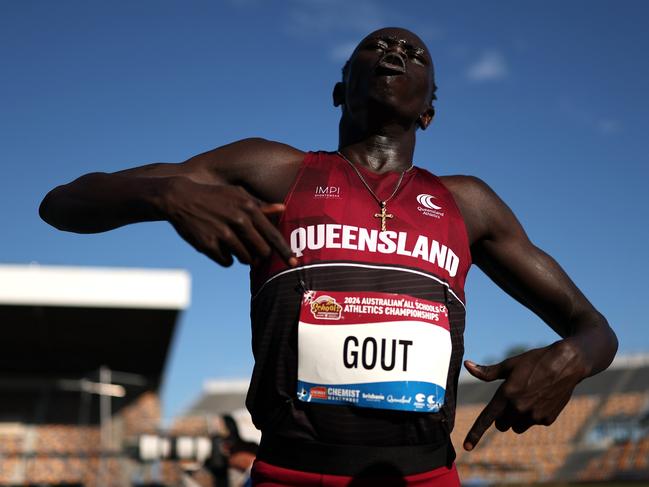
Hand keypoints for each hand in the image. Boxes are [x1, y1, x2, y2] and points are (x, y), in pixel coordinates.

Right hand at [163, 178, 296, 266]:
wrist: (180, 198)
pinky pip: (227, 262)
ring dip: (244, 257)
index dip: (285, 251)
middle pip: (261, 252)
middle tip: (253, 249)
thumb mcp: (237, 194)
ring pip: (245, 259)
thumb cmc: (214, 196)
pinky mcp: (208, 245)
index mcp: (248, 208)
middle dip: (260, 254)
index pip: (273, 235)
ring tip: (233, 243)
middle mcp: (238, 221)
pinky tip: (220, 246)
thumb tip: (282, 208)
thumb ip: (260, 205)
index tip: (295, 262)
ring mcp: (222, 234)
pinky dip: (226, 258)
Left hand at [462, 339, 588, 450]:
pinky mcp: (547, 419)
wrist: (565, 364)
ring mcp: (534, 415)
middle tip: (510, 401)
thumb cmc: (534, 362)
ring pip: (517, 427)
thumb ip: (487, 372)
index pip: (487, 418)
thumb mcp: (509, 365)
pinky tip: (542, 399)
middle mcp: (519, 407)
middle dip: (502, 417)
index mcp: (506, 394)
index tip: (467, 447)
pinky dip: (534, 416)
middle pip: (501, 425)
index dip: (475, 433)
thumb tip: (467, 365)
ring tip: (527, 398)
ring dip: (517, 418)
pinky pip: (533, 423)